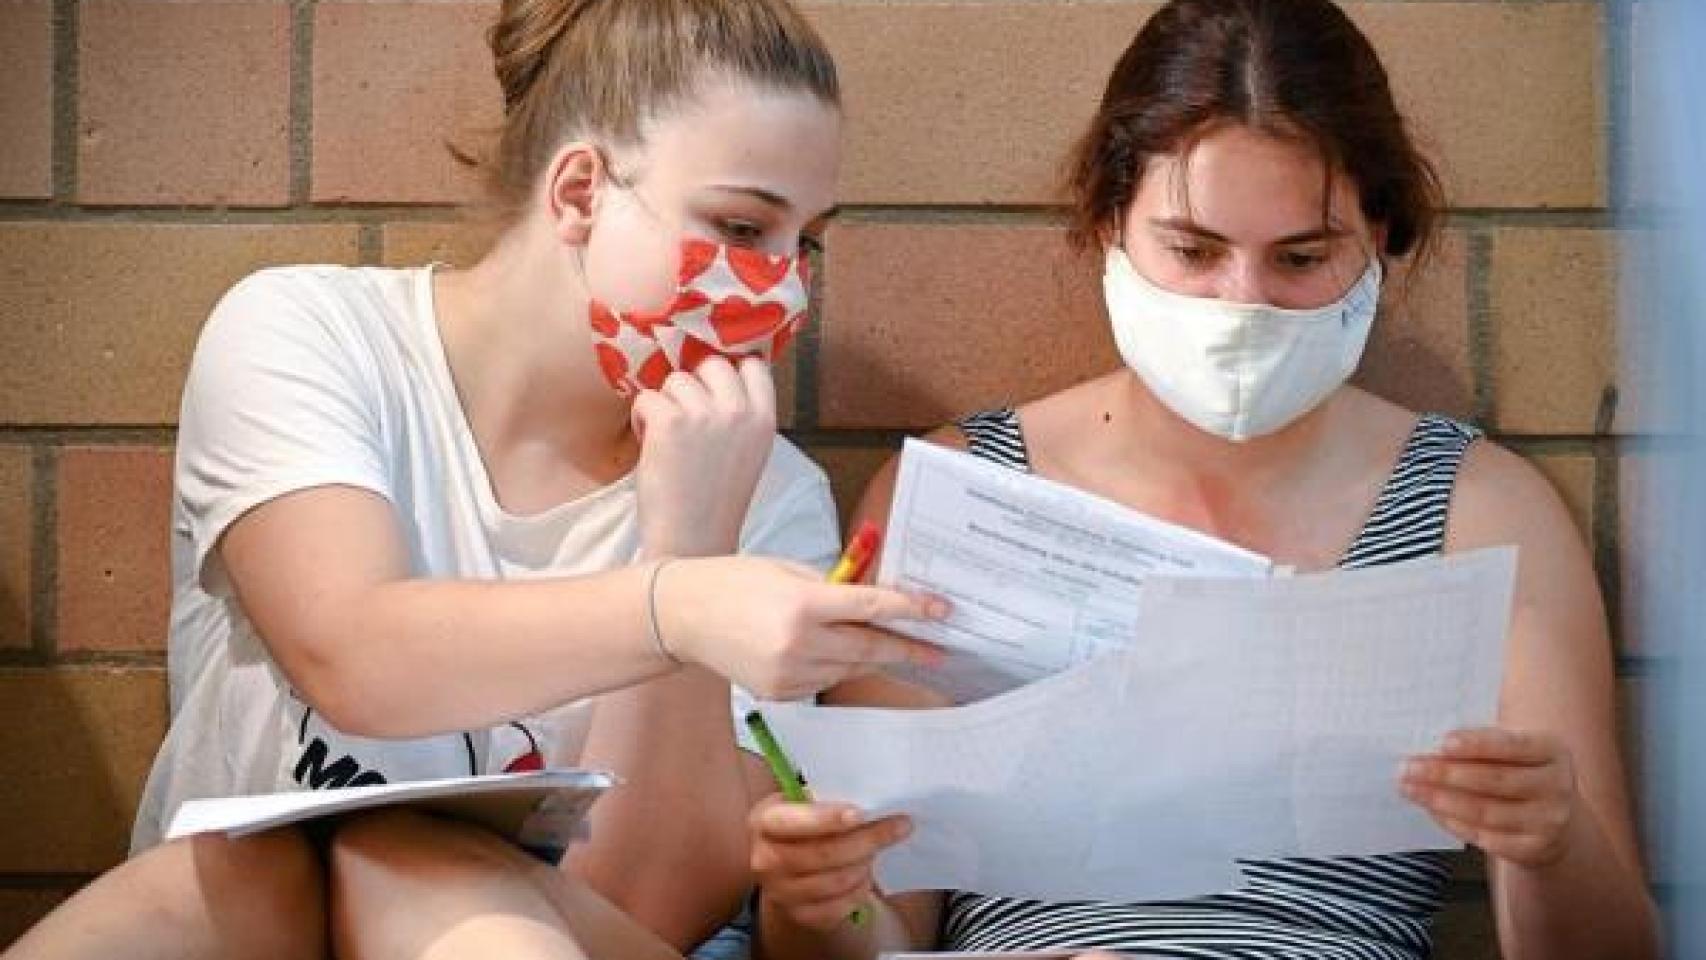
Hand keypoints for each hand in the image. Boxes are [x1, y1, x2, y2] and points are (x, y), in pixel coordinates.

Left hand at [631, 356, 775, 556]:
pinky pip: (647, 398)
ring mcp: (706, 414)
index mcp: (765, 420)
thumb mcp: (746, 453)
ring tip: (667, 441)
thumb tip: (710, 376)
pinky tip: (651, 447)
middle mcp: (740, 412)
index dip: (727, 374)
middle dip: (693, 386)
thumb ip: (738, 415)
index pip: (752, 365)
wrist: (691, 543)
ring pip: (676, 380)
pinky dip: (641, 420)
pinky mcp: (671, 422)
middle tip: (685, 421)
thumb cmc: (713, 504)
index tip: (712, 392)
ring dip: (665, 404)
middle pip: (712, 364)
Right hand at [656, 555, 946, 699]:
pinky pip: (825, 681)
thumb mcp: (789, 570)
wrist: (682, 615)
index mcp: (803, 604)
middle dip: (908, 649)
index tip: (942, 613)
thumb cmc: (735, 581)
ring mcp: (788, 674)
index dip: (912, 610)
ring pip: (850, 668)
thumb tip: (877, 599)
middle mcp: (798, 644)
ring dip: (874, 658)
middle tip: (938, 650)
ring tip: (898, 649)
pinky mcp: (780, 694)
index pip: (872, 608)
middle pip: (869, 648)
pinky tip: (842, 655)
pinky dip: (839, 668)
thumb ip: (834, 587)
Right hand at [751, 796, 911, 932]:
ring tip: (876, 850)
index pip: (793, 821)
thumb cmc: (805, 825)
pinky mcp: (799, 916)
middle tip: (899, 826)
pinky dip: (860, 890)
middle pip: (824, 854)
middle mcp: (765, 859)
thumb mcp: (806, 803)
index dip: (827, 819)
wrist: (789, 866)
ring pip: (837, 881)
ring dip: (865, 864)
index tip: (860, 814)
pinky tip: (864, 874)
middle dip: (867, 840)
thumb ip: (829, 800)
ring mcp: (780, 892)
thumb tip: (873, 801)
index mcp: (764, 821)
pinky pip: (841, 907)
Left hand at [1400, 727, 1578, 867]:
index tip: (1443, 743)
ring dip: (1441, 799)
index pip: (1513, 745)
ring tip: (1410, 788)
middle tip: (1408, 768)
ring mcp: (1549, 821)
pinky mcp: (1534, 849)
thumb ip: (1482, 744)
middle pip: (1494, 780)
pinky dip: (1453, 822)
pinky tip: (1431, 810)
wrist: (1558, 820)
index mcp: (1553, 751)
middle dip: (1445, 773)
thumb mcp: (1515, 750)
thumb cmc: (1522, 773)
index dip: (1477, 744)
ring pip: (1486, 811)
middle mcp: (1557, 786)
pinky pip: (1485, 836)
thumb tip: (1430, 745)